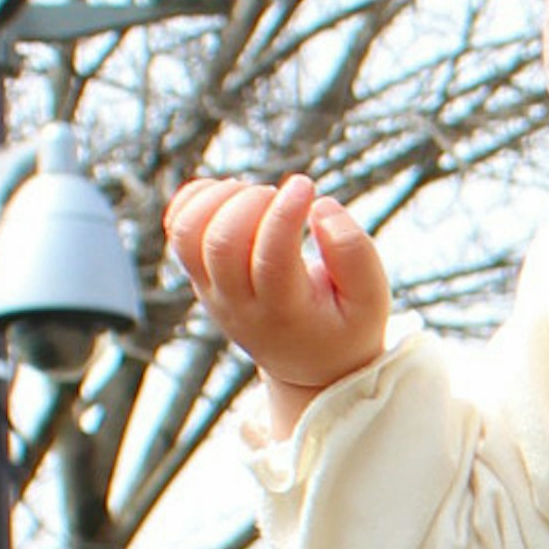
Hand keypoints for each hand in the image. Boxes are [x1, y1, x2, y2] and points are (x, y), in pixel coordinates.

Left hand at [166, 172, 390, 434]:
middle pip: (221, 244)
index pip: (271, 260)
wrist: (307, 362)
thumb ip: (355, 253)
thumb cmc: (343, 324)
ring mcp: (211, 291)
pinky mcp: (200, 275)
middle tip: (283, 196)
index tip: (306, 186)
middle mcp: (238, 305)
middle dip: (252, 203)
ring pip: (187, 234)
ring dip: (220, 198)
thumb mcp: (371, 299)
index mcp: (285, 315)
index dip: (285, 215)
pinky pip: (177, 227)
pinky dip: (198, 198)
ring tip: (258, 196)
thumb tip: (320, 206)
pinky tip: (236, 196)